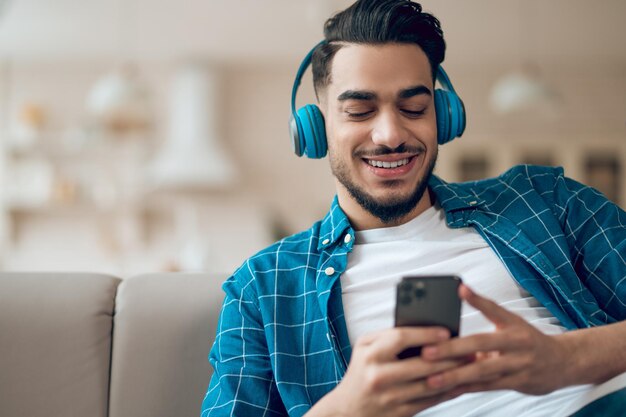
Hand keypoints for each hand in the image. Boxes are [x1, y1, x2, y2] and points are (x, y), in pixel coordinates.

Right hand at [308, 327, 464, 416]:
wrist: (347, 410)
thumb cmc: (360, 372)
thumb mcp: (365, 348)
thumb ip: (388, 336)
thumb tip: (423, 328)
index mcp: (370, 353)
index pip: (401, 338)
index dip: (427, 334)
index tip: (446, 332)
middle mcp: (379, 375)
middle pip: (422, 363)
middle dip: (450, 356)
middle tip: (469, 350)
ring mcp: (390, 396)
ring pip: (430, 384)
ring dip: (454, 375)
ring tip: (469, 366)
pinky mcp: (399, 413)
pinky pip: (429, 401)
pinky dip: (447, 392)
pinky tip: (458, 384)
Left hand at [421, 284, 573, 395]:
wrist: (563, 362)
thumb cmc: (528, 339)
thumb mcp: (511, 321)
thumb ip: (487, 309)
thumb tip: (461, 289)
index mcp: (513, 324)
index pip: (494, 308)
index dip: (477, 299)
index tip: (460, 289)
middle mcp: (517, 344)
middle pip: (481, 344)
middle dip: (452, 349)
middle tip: (427, 352)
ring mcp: (518, 365)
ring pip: (483, 371)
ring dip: (456, 376)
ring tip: (432, 378)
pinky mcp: (517, 383)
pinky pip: (487, 387)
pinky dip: (467, 388)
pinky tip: (448, 390)